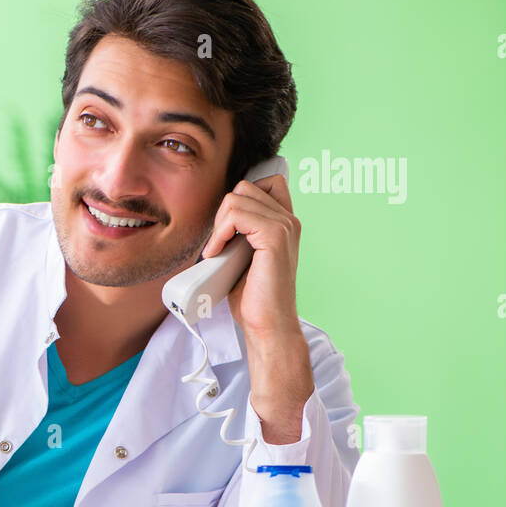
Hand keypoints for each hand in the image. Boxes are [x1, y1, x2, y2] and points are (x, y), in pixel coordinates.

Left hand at [200, 172, 300, 341]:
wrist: (266, 324)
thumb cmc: (253, 296)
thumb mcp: (244, 255)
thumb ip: (240, 232)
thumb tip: (216, 215)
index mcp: (284, 222)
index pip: (264, 182)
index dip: (239, 199)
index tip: (226, 229)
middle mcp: (289, 220)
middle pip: (244, 187)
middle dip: (223, 212)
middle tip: (219, 243)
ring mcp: (284, 226)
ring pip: (237, 198)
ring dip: (218, 225)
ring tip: (217, 251)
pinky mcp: (274, 236)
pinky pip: (236, 214)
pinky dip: (219, 233)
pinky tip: (216, 253)